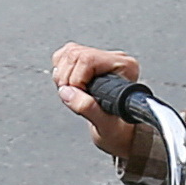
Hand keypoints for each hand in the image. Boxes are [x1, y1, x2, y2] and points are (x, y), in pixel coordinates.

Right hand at [50, 43, 147, 160]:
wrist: (118, 131)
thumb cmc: (119, 128)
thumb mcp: (106, 124)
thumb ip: (88, 107)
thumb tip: (67, 92)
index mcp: (124, 67)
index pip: (88, 59)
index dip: (76, 79)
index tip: (78, 95)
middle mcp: (113, 59)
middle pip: (75, 54)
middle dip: (67, 79)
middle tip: (74, 97)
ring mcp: (99, 58)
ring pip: (68, 53)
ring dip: (62, 77)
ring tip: (74, 94)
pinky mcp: (86, 61)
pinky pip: (64, 56)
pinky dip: (60, 72)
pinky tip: (70, 86)